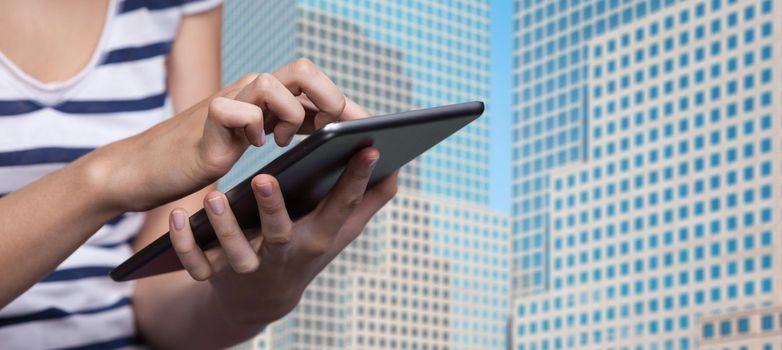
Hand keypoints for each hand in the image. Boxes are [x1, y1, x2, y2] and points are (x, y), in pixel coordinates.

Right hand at [87, 58, 351, 211]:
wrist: (151, 169)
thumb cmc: (207, 155)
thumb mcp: (259, 140)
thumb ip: (292, 130)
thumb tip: (337, 135)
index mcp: (268, 96)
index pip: (315, 85)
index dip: (344, 103)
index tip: (369, 128)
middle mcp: (251, 91)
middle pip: (302, 69)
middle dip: (329, 98)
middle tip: (334, 129)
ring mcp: (228, 102)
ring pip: (272, 81)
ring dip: (289, 113)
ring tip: (283, 140)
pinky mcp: (206, 121)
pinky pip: (234, 108)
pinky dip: (251, 126)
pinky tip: (253, 145)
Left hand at [168, 148, 397, 324]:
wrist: (263, 298)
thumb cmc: (306, 250)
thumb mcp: (340, 232)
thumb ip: (367, 201)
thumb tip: (396, 168)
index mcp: (318, 237)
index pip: (340, 207)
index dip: (357, 179)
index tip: (369, 146)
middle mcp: (284, 253)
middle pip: (280, 234)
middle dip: (273, 210)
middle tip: (265, 179)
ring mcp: (249, 266)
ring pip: (235, 251)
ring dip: (224, 227)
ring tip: (213, 198)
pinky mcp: (216, 273)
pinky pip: (196, 263)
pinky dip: (183, 244)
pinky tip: (174, 215)